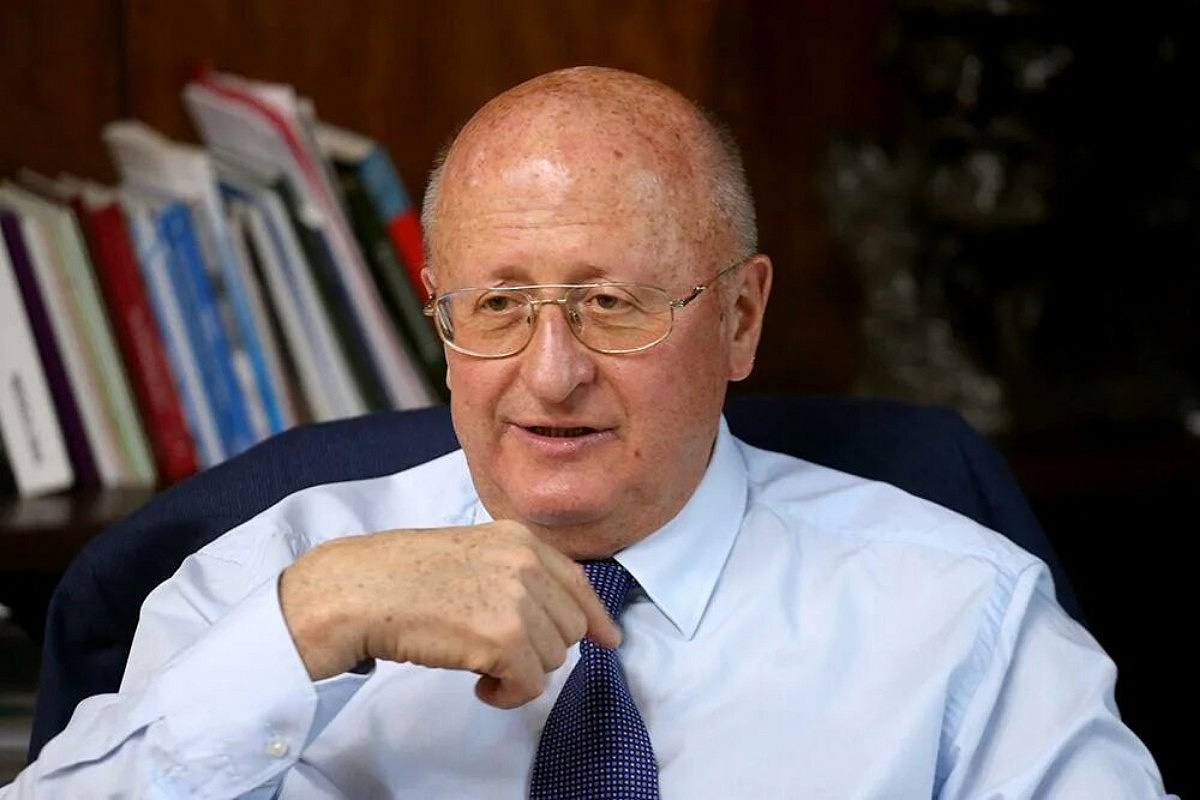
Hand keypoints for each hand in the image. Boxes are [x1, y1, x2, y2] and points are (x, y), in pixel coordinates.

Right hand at [278, 520, 620, 707]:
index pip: (578, 582)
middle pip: (569, 627)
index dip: (594, 616)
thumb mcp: (470, 553)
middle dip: (541, 648)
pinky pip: (531, 685)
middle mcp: (526, 563)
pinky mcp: (504, 639)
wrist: (358, 591)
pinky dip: (507, 695)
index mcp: (519, 539)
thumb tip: (559, 616)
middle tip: (498, 653)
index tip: (607, 637)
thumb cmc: (400, 576)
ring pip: (554, 658)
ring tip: (479, 664)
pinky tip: (478, 684)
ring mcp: (517, 600)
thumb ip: (516, 574)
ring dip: (520, 672)